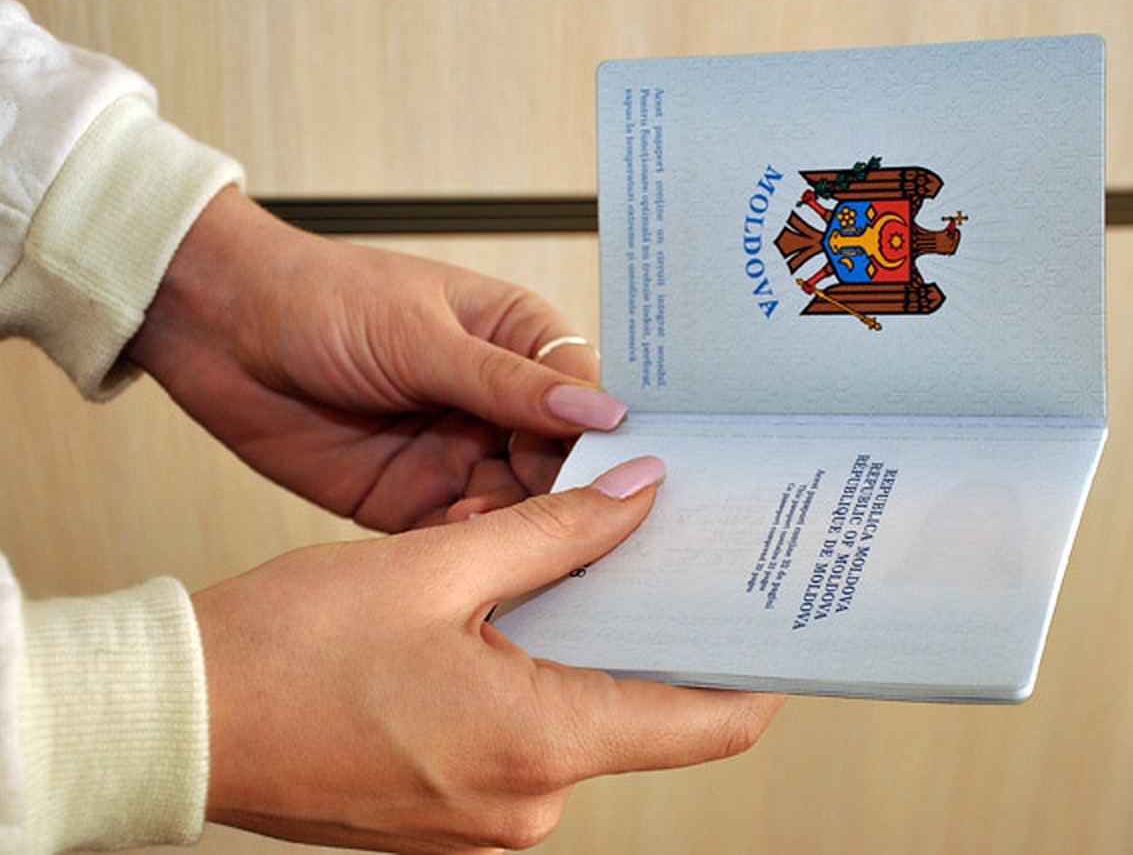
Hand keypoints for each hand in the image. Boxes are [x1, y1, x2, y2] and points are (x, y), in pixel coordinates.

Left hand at [127, 188, 624, 529]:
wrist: (215, 330)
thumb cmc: (319, 297)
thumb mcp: (420, 335)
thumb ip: (506, 383)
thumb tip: (602, 412)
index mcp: (515, 341)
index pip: (584, 397)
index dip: (608, 439)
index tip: (631, 479)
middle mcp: (496, 403)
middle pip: (563, 462)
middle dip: (576, 496)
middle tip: (592, 532)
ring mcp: (457, 453)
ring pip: (521, 507)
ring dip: (528, 528)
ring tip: (530, 545)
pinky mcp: (413, 499)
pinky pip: (462, 535)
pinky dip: (474, 547)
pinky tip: (471, 545)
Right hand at [193, 457, 783, 852]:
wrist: (177, 718)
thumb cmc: (283, 651)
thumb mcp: (435, 565)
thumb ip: (554, 532)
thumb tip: (637, 498)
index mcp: (539, 746)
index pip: (703, 725)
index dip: (750, 671)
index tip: (771, 619)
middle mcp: (526, 802)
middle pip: (637, 710)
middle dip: (642, 628)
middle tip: (650, 544)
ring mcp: (485, 817)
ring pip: (575, 715)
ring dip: (574, 643)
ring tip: (552, 562)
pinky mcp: (450, 809)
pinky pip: (524, 735)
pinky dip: (528, 675)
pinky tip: (496, 614)